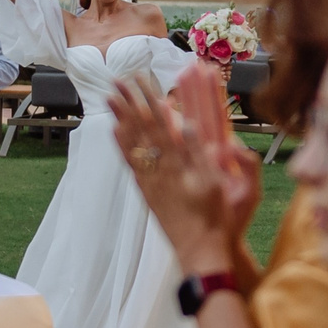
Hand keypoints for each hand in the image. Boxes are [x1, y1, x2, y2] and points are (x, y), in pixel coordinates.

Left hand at [112, 64, 251, 274]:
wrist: (199, 249)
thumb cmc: (215, 216)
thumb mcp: (216, 182)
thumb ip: (200, 152)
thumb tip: (188, 124)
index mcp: (178, 162)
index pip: (160, 122)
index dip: (149, 99)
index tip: (142, 79)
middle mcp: (159, 168)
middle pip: (141, 128)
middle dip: (129, 102)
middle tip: (117, 80)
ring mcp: (150, 180)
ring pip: (131, 143)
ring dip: (120, 118)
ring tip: (110, 99)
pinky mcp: (147, 191)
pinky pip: (131, 162)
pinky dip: (122, 144)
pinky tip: (116, 132)